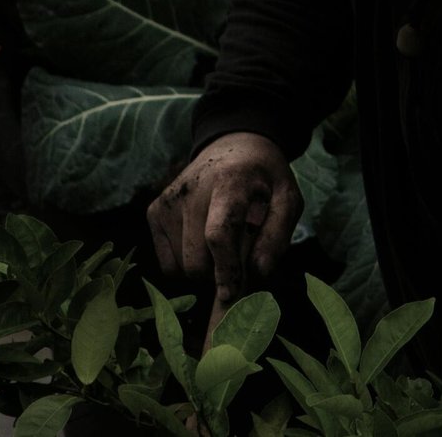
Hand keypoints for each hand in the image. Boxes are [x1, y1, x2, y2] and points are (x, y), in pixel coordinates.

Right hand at [147, 132, 302, 311]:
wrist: (232, 148)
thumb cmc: (264, 180)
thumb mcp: (287, 199)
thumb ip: (277, 236)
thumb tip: (258, 274)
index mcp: (230, 182)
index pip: (219, 232)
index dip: (224, 268)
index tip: (230, 293)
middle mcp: (191, 190)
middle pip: (197, 261)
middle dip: (220, 272)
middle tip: (240, 256)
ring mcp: (168, 202)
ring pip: (182, 269)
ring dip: (205, 269)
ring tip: (222, 243)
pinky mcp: (154, 212)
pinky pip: (168, 266)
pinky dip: (187, 264)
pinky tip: (202, 240)